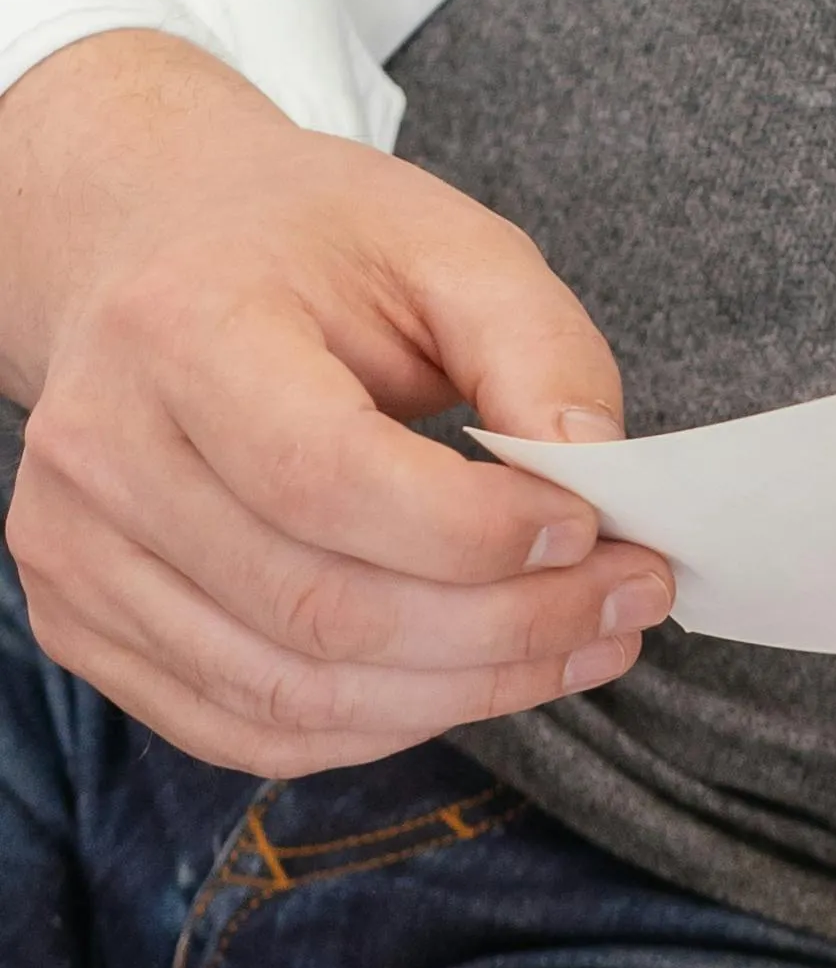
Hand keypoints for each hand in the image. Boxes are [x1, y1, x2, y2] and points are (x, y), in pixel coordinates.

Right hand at [0, 32, 671, 773]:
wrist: (147, 254)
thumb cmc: (305, 247)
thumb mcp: (445, 240)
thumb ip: (537, 346)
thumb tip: (598, 474)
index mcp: (181, 331)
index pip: (326, 478)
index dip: (475, 532)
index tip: (593, 525)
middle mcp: (103, 453)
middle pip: (316, 609)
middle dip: (504, 630)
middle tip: (629, 601)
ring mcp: (75, 554)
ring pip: (287, 692)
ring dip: (461, 695)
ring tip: (581, 648)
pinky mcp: (82, 623)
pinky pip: (243, 726)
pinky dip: (377, 726)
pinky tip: (472, 680)